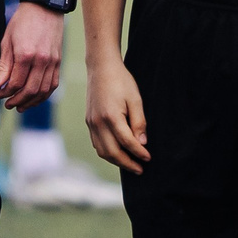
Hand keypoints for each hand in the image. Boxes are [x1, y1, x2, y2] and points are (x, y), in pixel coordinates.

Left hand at [0, 0, 64, 110]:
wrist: (44, 7)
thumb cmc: (22, 22)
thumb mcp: (7, 41)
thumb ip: (3, 66)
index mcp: (26, 54)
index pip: (15, 83)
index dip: (5, 92)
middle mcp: (42, 60)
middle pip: (30, 90)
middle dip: (17, 101)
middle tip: (7, 105)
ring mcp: (53, 62)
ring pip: (43, 91)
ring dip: (31, 102)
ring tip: (20, 106)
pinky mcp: (58, 62)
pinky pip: (53, 84)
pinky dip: (43, 95)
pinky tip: (34, 98)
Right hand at [83, 55, 148, 174]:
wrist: (101, 67)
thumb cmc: (121, 81)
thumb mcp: (136, 99)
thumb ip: (139, 122)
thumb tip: (142, 143)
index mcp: (111, 117)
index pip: (127, 142)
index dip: (139, 153)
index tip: (148, 158)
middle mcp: (98, 123)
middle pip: (112, 152)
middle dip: (127, 163)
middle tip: (140, 169)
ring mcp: (91, 123)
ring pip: (102, 151)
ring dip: (116, 161)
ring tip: (130, 164)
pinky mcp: (89, 122)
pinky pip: (96, 144)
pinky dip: (107, 152)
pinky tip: (118, 153)